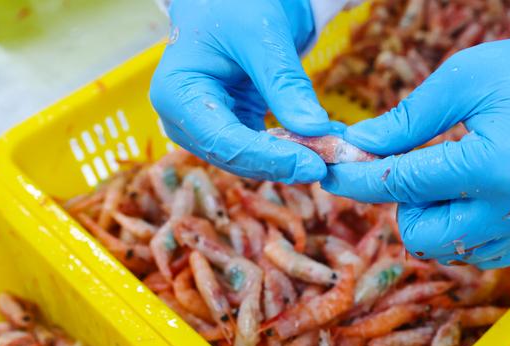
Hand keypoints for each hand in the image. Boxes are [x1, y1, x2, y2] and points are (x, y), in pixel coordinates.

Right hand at [150, 0, 330, 183]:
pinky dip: (292, 148)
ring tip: (333, 149)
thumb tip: (316, 129)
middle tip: (331, 161)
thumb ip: (285, 84)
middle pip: (237, 158)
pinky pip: (262, 149)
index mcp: (176, 94)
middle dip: (285, 163)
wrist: (231, 1)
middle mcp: (184, 120)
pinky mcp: (230, 131)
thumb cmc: (234, 7)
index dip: (270, 158)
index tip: (313, 165)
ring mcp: (206, 129)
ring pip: (252, 160)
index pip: (224, 142)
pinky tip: (323, 140)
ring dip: (292, 159)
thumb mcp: (261, 36)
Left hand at [322, 1, 509, 267]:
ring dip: (430, 219)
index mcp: (490, 167)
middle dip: (402, 204)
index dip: (358, 177)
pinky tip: (472, 196)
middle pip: (418, 234)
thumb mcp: (465, 80)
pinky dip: (459, 232)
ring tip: (448, 179)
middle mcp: (508, 211)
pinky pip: (473, 256)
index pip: (402, 184)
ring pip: (443, 251)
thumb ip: (408, 119)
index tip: (329, 172)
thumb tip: (359, 144)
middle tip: (414, 168)